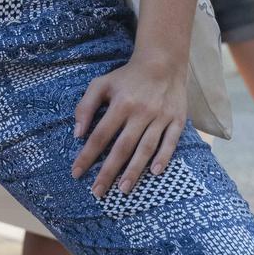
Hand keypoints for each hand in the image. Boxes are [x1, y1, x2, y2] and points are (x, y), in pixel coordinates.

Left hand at [71, 54, 187, 197]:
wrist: (163, 62)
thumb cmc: (127, 77)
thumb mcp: (101, 84)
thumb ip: (85, 106)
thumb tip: (77, 134)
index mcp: (120, 104)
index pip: (100, 135)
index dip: (87, 156)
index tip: (76, 173)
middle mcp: (140, 112)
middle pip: (122, 147)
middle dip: (108, 172)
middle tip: (98, 192)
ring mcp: (160, 117)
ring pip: (145, 148)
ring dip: (134, 171)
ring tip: (123, 190)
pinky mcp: (177, 120)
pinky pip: (170, 142)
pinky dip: (163, 158)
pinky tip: (154, 173)